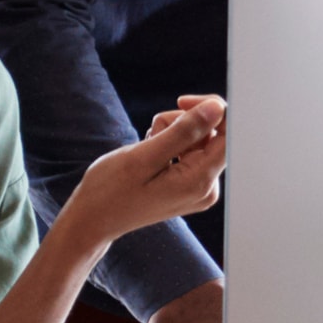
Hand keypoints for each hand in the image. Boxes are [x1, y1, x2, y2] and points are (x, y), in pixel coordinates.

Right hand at [72, 96, 224, 254]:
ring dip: (172, 133)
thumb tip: (216, 108)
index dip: (211, 110)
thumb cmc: (111, 190)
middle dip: (182, 123)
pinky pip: (190, 152)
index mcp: (199, 182)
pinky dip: (169, 145)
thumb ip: (184, 132)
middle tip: (152, 132)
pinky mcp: (190, 185)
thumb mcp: (145, 156)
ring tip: (147, 146)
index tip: (182, 103)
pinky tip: (151, 155)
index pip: (229, 135)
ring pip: (198, 140)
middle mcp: (207, 188)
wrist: (94, 218)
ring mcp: (199, 188)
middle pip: (212, 135)